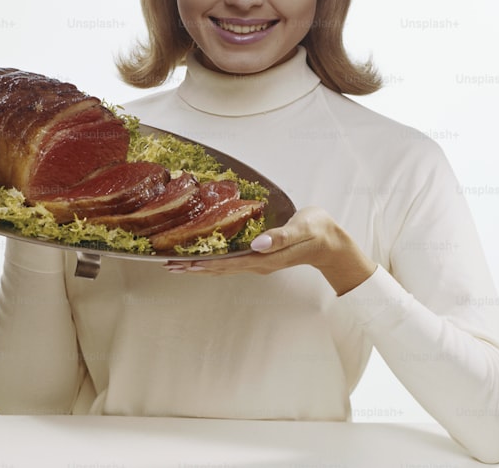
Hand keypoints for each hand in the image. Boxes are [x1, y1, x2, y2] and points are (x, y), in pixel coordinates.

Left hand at [163, 206, 376, 294]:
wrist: (333, 243)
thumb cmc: (318, 231)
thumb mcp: (302, 229)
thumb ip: (281, 236)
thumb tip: (257, 244)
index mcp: (265, 258)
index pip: (226, 264)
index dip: (202, 264)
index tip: (180, 264)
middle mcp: (258, 264)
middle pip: (219, 269)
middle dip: (192, 268)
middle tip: (166, 265)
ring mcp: (258, 262)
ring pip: (222, 267)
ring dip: (199, 266)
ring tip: (176, 264)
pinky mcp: (260, 257)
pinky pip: (230, 261)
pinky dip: (212, 260)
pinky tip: (202, 256)